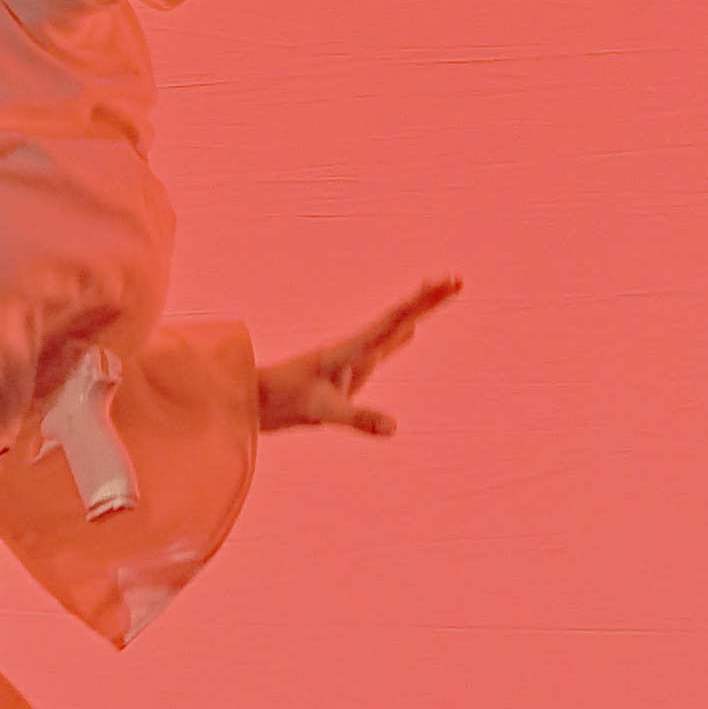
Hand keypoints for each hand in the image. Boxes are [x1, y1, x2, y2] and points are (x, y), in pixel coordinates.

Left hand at [256, 276, 462, 435]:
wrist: (252, 401)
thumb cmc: (283, 401)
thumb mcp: (322, 411)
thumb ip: (357, 418)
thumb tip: (393, 427)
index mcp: (350, 350)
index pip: (393, 321)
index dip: (421, 302)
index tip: (446, 282)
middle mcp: (354, 351)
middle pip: (398, 320)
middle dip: (427, 301)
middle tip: (455, 281)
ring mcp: (351, 362)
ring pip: (392, 333)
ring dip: (415, 315)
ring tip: (438, 298)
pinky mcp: (346, 376)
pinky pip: (382, 352)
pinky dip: (399, 340)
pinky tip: (407, 337)